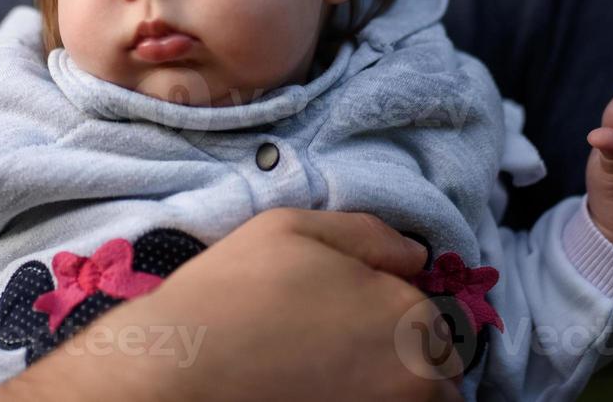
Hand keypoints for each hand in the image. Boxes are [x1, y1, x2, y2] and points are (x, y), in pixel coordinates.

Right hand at [0, 208, 464, 401]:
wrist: (178, 372)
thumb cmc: (232, 293)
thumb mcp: (295, 228)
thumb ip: (369, 235)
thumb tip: (417, 256)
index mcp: (408, 313)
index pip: (434, 316)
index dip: (393, 309)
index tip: (350, 312)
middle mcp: (415, 375)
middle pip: (434, 367)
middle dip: (402, 354)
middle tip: (339, 346)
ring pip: (416, 398)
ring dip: (390, 385)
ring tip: (328, 373)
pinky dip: (366, 401)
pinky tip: (319, 391)